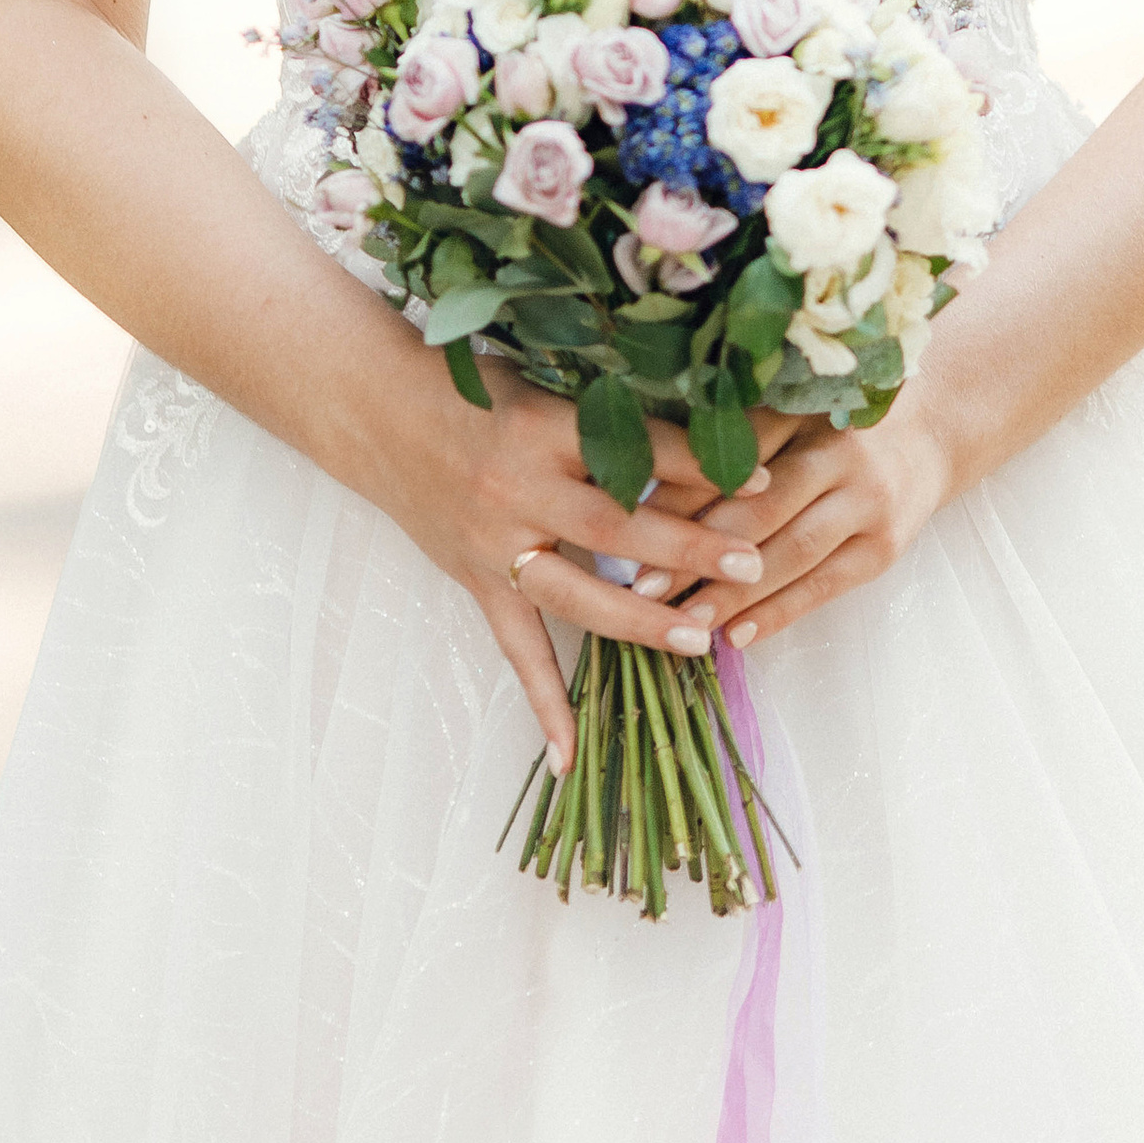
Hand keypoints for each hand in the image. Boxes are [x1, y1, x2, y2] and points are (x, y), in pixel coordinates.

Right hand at [349, 354, 780, 772]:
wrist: (377, 412)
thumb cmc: (472, 387)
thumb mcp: (542, 383)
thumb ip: (608, 413)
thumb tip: (703, 422)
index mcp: (542, 429)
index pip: (635, 449)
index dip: (701, 462)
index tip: (766, 473)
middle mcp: (518, 489)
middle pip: (615, 527)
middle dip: (688, 548)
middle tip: (752, 563)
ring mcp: (493, 543)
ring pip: (575, 594)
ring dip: (640, 622)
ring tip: (702, 640)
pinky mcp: (475, 581)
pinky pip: (515, 649)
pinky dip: (543, 703)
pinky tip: (568, 758)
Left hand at [667, 394, 956, 654]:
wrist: (934, 433)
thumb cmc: (837, 421)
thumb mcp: (793, 407)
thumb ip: (736, 434)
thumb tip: (648, 479)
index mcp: (808, 408)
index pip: (737, 451)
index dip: (684, 487)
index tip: (630, 520)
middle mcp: (843, 453)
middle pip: (762, 507)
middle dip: (698, 550)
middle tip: (643, 584)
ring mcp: (869, 503)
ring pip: (793, 553)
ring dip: (735, 593)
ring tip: (683, 621)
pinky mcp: (885, 548)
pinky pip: (825, 586)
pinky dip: (780, 612)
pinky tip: (737, 635)